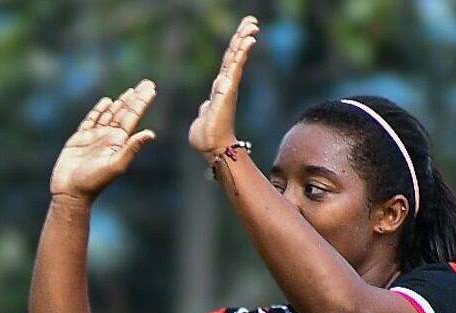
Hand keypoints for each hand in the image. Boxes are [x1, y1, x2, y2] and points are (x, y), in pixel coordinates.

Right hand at [49, 80, 156, 202]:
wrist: (71, 191)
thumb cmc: (93, 182)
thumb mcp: (115, 165)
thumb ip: (131, 148)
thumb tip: (151, 133)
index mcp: (119, 142)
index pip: (133, 116)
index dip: (142, 102)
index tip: (152, 88)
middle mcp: (109, 137)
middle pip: (124, 112)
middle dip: (135, 98)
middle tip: (147, 83)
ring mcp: (94, 137)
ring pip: (110, 114)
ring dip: (120, 102)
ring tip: (130, 91)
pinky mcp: (79, 139)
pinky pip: (91, 120)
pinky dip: (99, 110)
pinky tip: (106, 102)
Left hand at [188, 15, 259, 160]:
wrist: (211, 148)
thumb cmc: (206, 137)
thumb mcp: (203, 117)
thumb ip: (206, 108)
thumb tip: (205, 106)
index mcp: (219, 89)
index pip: (228, 63)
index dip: (235, 47)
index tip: (244, 33)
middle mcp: (226, 85)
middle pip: (234, 55)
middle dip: (242, 37)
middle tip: (252, 21)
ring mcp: (228, 86)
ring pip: (236, 57)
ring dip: (244, 39)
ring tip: (252, 24)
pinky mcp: (228, 89)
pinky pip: (236, 66)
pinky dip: (243, 52)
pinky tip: (250, 39)